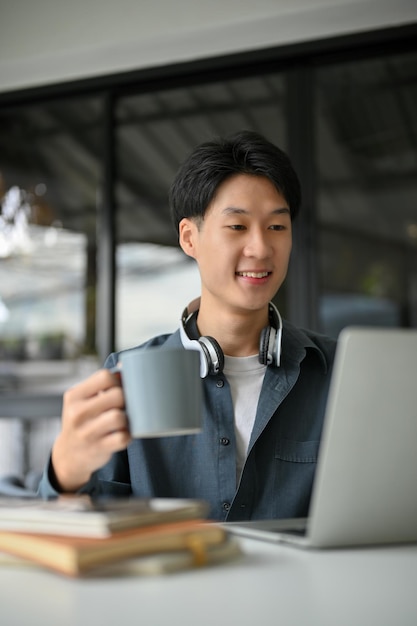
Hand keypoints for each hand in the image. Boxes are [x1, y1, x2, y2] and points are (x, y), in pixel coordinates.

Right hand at [51, 369, 131, 491]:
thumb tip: (123, 367)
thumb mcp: (82, 401)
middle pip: (117, 395)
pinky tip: (121, 434)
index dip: (117, 382)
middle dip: (125, 400)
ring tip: (122, 421)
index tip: (116, 391)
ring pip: (120, 416)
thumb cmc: (81, 421)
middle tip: (121, 407)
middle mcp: (77, 413)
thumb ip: (101, 385)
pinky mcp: (98, 448)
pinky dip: (127, 436)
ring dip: (126, 419)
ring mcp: (87, 432)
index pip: (105, 376)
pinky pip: (123, 437)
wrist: (68, 455)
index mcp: (74, 396)